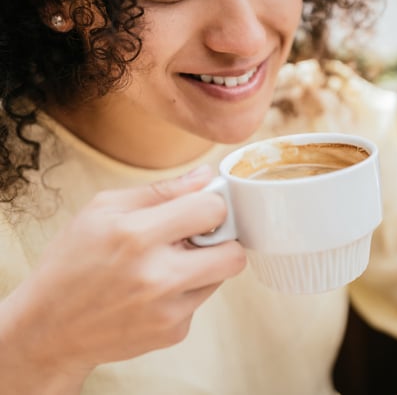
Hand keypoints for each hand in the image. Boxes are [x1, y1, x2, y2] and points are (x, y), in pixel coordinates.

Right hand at [0, 165, 245, 380]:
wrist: (50, 328)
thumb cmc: (73, 262)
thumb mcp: (103, 210)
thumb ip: (161, 191)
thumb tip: (206, 176)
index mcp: (137, 235)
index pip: (213, 210)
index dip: (212, 204)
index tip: (201, 208)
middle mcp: (157, 276)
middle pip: (234, 253)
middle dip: (222, 240)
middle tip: (197, 237)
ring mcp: (168, 309)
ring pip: (221, 277)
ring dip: (204, 265)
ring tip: (167, 264)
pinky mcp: (174, 332)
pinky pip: (200, 301)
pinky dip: (185, 292)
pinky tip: (155, 291)